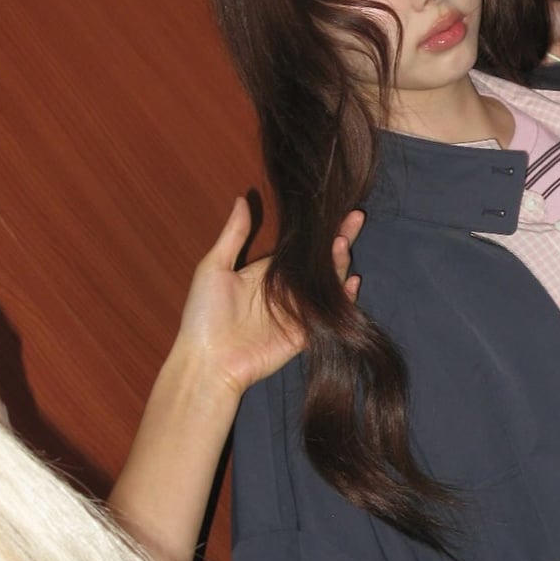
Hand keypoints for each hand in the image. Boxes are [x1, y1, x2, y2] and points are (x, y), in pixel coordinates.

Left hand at [174, 197, 363, 397]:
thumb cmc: (204, 315)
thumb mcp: (214, 267)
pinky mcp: (306, 333)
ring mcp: (299, 311)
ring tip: (342, 244)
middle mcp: (288, 289)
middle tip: (355, 217)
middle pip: (321, 260)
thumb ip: (234, 234)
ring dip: (340, 263)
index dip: (320, 229)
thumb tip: (243, 198)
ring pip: (329, 283)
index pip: (301, 246)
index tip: (337, 209)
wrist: (207, 362)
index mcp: (268, 271)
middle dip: (340, 238)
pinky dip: (345, 300)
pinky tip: (351, 282)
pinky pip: (331, 314)